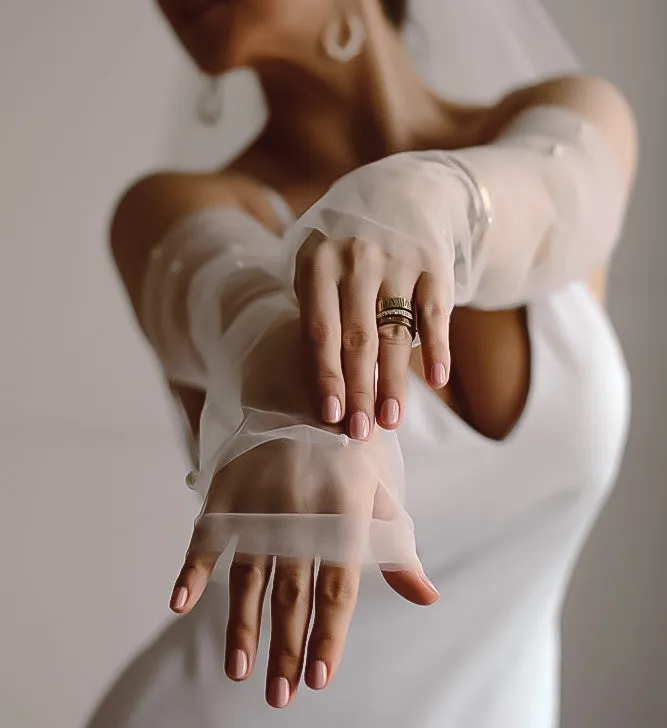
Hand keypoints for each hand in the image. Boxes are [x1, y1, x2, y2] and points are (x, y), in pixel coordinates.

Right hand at [168, 322, 438, 708]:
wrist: (302, 381)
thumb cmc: (350, 444)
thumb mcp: (378, 487)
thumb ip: (395, 545)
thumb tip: (426, 597)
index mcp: (345, 508)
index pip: (338, 586)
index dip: (329, 635)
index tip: (319, 677)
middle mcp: (301, 508)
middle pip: (293, 592)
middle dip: (286, 648)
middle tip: (280, 696)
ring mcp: (259, 498)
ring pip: (249, 576)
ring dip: (243, 626)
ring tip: (239, 672)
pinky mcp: (227, 488)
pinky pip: (205, 536)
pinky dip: (191, 570)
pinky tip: (180, 605)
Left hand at [294, 231, 450, 439]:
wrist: (402, 190)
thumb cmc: (347, 244)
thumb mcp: (319, 261)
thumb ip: (317, 311)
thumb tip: (322, 381)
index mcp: (318, 263)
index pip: (320, 330)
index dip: (325, 375)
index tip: (330, 416)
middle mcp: (356, 260)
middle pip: (358, 339)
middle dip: (359, 390)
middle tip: (359, 433)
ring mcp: (397, 261)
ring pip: (396, 332)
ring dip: (393, 381)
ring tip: (390, 421)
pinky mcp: (433, 263)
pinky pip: (434, 312)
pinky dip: (437, 347)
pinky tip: (436, 381)